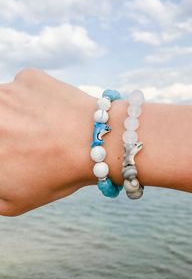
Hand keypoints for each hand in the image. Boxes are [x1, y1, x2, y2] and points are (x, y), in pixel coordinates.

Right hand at [0, 68, 97, 215]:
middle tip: (28, 142)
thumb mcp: (13, 201)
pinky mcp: (28, 77)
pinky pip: (23, 90)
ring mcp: (6, 91)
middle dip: (8, 133)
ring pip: (5, 105)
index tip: (17, 153)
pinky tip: (53, 114)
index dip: (8, 151)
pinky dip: (34, 102)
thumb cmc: (57, 175)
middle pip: (0, 124)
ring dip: (16, 116)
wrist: (96, 143)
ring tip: (43, 129)